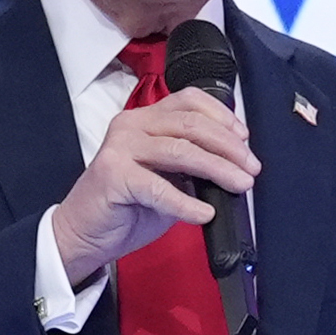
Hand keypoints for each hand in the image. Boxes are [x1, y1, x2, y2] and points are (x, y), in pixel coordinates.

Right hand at [50, 87, 258, 286]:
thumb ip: (192, 167)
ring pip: (181, 150)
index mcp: (145, 120)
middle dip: (229, 147)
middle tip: (251, 168)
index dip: (223, 116)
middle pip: (191, 125)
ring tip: (240, 186)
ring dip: (218, 169)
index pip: (189, 101)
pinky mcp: (113, 175)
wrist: (85, 233)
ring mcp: (120, 148)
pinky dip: (186, 203)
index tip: (245, 139)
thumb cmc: (126, 206)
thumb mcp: (167, 179)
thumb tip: (234, 168)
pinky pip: (159, 187)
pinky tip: (204, 213)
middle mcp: (131, 125)